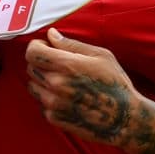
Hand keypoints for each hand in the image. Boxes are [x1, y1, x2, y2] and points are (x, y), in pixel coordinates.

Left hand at [25, 28, 140, 146]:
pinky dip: (49, 98)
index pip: (32, 52)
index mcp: (66, 66)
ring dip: (43, 81)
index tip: (47, 47)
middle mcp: (55, 85)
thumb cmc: (115, 84)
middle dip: (41, 63)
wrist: (123, 119)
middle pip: (30, 67)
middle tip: (60, 65)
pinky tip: (67, 98)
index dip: (37, 46)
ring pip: (33, 86)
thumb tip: (51, 34)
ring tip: (64, 82)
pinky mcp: (53, 118)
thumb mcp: (100, 56)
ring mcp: (52, 103)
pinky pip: (40, 102)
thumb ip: (71, 45)